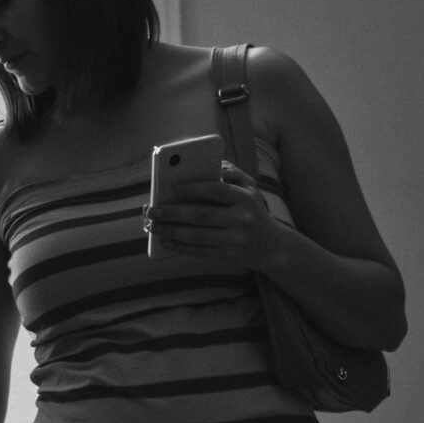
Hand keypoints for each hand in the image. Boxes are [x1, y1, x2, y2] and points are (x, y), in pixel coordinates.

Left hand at [142, 160, 276, 267]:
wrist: (271, 246)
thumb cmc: (253, 210)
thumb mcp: (251, 189)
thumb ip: (232, 174)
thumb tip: (210, 166)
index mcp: (245, 199)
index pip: (216, 190)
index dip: (192, 188)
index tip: (171, 188)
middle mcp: (241, 220)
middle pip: (201, 215)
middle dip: (173, 212)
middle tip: (152, 210)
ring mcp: (234, 240)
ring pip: (197, 235)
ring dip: (171, 231)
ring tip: (153, 225)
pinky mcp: (227, 256)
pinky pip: (199, 252)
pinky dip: (180, 247)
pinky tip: (166, 241)